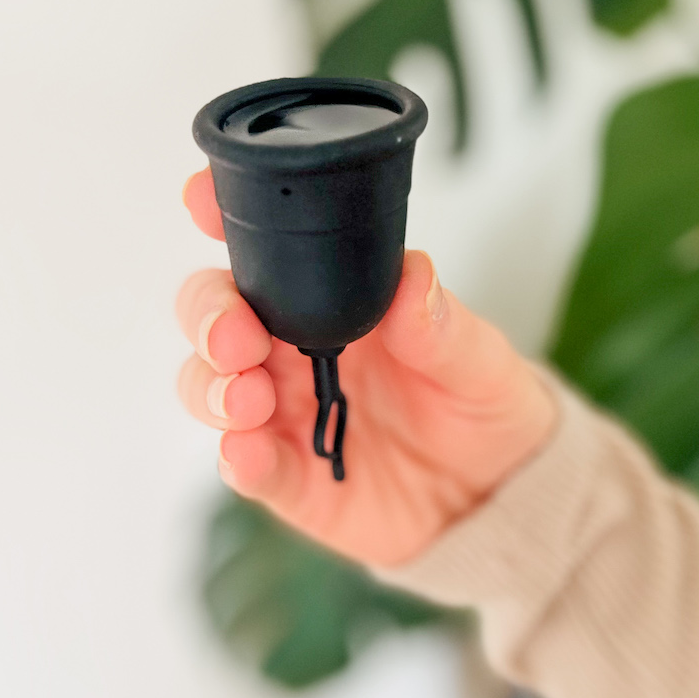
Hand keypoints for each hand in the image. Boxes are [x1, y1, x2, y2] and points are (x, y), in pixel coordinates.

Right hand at [176, 168, 557, 566]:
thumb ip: (442, 325)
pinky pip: (243, 464)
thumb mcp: (480, 360)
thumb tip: (414, 276)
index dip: (223, 220)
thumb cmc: (479, 407)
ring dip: (211, 386)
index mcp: (334, 302)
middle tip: (236, 337)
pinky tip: (248, 452)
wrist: (496, 495)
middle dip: (209, 316)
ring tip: (246, 399)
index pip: (265, 252)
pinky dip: (236, 457)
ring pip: (208, 386)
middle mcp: (292, 351)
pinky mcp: (287, 476)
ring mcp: (282, 413)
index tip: (202, 202)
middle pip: (215, 314)